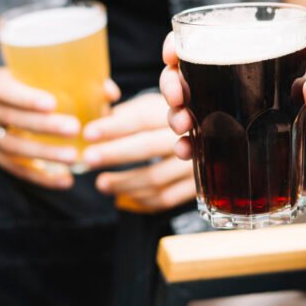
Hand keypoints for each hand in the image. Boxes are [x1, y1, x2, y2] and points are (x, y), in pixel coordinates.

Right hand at [0, 67, 117, 188]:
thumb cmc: (19, 82)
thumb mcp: (31, 72)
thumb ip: (69, 80)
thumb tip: (111, 93)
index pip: (6, 89)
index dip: (27, 98)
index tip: (53, 103)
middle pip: (11, 119)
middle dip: (44, 126)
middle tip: (74, 129)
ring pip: (11, 147)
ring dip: (44, 154)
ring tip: (73, 158)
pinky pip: (13, 169)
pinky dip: (40, 176)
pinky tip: (64, 180)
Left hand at [82, 92, 195, 210]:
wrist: (217, 138)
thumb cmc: (171, 120)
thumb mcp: (154, 106)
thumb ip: (127, 110)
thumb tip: (98, 110)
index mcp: (179, 108)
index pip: (142, 118)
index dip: (114, 126)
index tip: (88, 134)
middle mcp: (192, 134)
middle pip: (149, 146)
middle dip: (115, 154)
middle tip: (88, 159)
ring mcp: (198, 162)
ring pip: (156, 177)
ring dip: (124, 182)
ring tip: (101, 183)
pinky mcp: (200, 186)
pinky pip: (167, 198)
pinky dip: (143, 199)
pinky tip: (126, 195)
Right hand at [160, 32, 305, 178]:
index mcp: (253, 57)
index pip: (206, 41)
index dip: (180, 44)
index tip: (172, 54)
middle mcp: (235, 83)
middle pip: (185, 76)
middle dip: (170, 84)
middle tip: (176, 97)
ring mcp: (232, 114)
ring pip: (187, 109)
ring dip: (174, 116)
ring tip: (181, 127)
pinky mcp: (235, 143)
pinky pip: (201, 143)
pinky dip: (188, 147)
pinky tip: (186, 152)